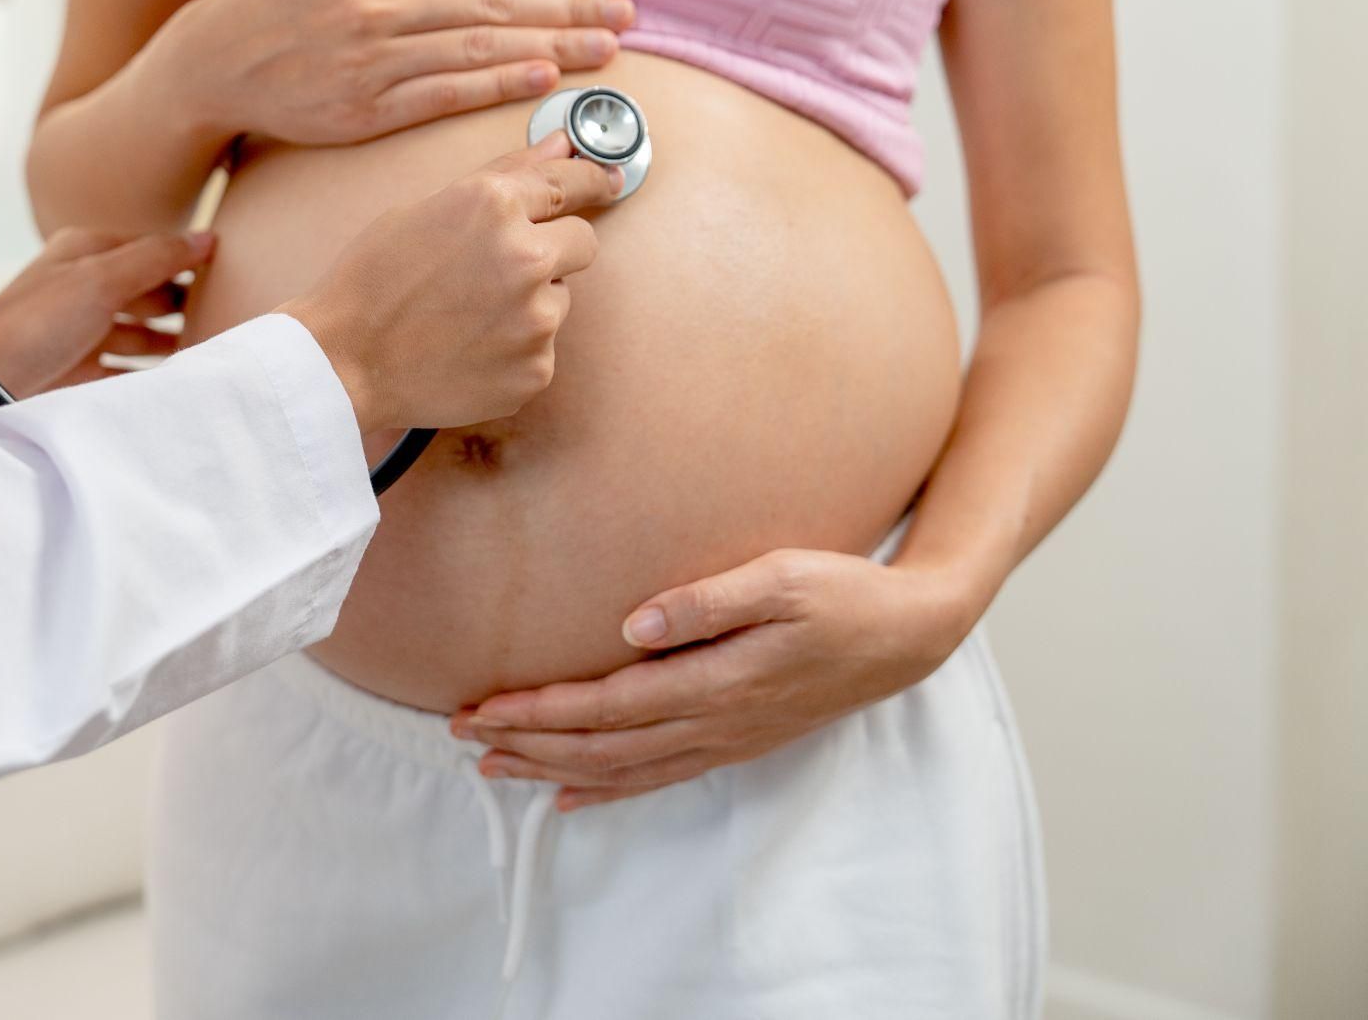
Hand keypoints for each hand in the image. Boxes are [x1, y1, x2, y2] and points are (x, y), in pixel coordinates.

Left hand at [0, 227, 212, 419]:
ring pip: (142, 332)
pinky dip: (152, 372)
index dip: (188, 258)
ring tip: (214, 346)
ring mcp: (83, 330)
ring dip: (173, 339)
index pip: (151, 249)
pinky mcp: (80, 370)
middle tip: (232, 312)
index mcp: (86, 253)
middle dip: (185, 301)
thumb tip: (208, 238)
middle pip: (150, 291)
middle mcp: (85, 287)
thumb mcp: (100, 279)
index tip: (232, 269)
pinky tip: (180, 376)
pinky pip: (128, 369)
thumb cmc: (36, 320)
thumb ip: (156, 258)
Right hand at [144, 0, 635, 145]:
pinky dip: (498, 84)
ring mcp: (370, 55)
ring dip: (551, 46)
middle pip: (493, 2)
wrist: (212, 62)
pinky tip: (544, 78)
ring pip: (479, 47)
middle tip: (627, 14)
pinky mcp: (362, 108)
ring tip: (607, 48)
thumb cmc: (283, 10)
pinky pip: (443, 93)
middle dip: (568, 8)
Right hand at [279, 133, 620, 435]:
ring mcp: (535, 320)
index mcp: (494, 204)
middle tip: (499, 268)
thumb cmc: (372, 281)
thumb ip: (505, 174)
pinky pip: (541, 349)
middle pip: (583, 243)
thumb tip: (562, 146)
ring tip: (464, 317)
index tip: (606, 182)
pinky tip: (466, 349)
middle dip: (553, 248)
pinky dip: (513, 349)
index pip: (571, 183)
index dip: (591, 181)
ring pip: (557, 299)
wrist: (342, 362)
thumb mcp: (427, 207)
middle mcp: (525, 257)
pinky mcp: (536, 370)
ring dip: (527, 303)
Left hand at [450, 548, 976, 811]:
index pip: (608, 705)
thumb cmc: (844, 593)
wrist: (909, 635)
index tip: (482, 709)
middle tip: (462, 736)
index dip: (540, 712)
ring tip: (494, 767)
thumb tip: (634, 624)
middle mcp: (715, 722)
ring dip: (553, 770)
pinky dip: (607, 790)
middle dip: (527, 744)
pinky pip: (659, 777)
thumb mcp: (782, 576)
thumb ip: (707, 601)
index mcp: (717, 681)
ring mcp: (727, 739)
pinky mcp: (737, 741)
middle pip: (602, 746)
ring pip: (623, 769)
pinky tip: (570, 796)